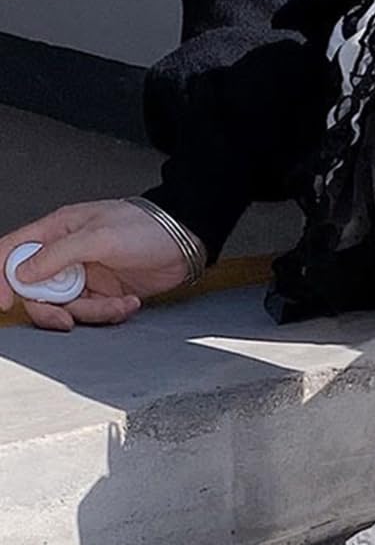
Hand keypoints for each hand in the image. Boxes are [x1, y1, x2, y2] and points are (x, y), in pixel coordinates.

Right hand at [0, 200, 191, 330]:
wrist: (185, 241)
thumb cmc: (145, 226)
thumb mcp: (97, 237)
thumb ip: (56, 255)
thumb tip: (21, 273)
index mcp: (56, 231)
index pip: (13, 253)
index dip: (3, 277)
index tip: (5, 301)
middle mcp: (66, 254)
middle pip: (37, 290)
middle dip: (51, 309)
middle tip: (66, 318)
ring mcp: (86, 275)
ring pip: (68, 307)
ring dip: (92, 312)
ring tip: (118, 302)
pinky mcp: (105, 292)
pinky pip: (95, 312)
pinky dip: (111, 312)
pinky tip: (129, 302)